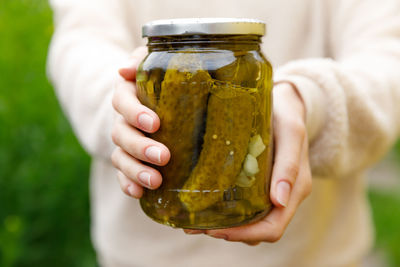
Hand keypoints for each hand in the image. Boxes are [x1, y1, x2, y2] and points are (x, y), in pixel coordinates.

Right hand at [111, 47, 169, 197]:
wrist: (150, 100)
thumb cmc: (158, 79)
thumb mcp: (152, 63)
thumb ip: (142, 60)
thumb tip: (124, 69)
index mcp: (127, 94)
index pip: (123, 101)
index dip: (135, 113)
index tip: (155, 123)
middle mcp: (121, 120)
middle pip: (121, 134)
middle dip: (141, 147)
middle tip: (164, 156)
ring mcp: (123, 142)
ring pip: (120, 157)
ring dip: (135, 170)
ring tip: (155, 181)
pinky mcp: (128, 160)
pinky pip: (122, 174)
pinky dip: (127, 183)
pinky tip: (138, 194)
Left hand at [184, 82, 311, 244]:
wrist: (286, 104)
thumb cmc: (287, 116)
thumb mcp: (290, 133)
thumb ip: (289, 164)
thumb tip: (280, 201)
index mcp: (295, 189)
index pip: (273, 227)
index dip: (245, 234)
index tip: (215, 230)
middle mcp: (284, 197)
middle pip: (258, 231)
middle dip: (229, 233)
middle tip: (196, 227)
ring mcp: (271, 192)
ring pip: (250, 223)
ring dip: (225, 227)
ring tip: (194, 221)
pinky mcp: (260, 184)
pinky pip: (246, 207)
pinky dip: (226, 213)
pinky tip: (204, 206)